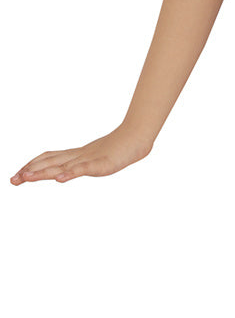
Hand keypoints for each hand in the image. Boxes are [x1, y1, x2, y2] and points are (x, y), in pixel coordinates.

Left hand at [9, 126, 152, 184]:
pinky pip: (83, 168)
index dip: (32, 165)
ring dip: (43, 172)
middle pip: (50, 162)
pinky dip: (70, 173)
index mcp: (76, 155)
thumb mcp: (97, 159)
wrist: (137, 137)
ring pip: (62, 166)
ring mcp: (89, 159)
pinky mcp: (102, 164)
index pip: (48, 158)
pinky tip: (59, 179)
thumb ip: (84, 163)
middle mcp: (78, 156)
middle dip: (30, 171)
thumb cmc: (121, 148)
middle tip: (13, 180)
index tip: (18, 175)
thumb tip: (71, 169)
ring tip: (26, 178)